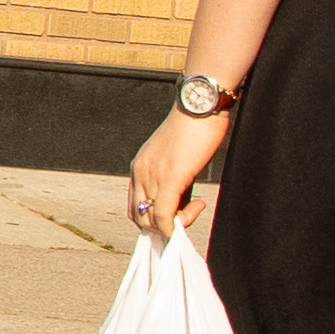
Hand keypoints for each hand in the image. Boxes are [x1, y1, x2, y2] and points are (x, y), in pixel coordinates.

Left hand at [124, 102, 225, 239]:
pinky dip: (176, 226)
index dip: (153, 220)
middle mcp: (139, 173)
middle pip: (139, 217)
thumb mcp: (179, 158)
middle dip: (162, 227)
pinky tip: (198, 208)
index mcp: (139, 167)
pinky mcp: (170, 179)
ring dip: (173, 225)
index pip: (135, 206)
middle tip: (187, 216)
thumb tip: (185, 202)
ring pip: (150, 220)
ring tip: (196, 207)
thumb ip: (177, 180)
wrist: (199, 106)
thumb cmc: (195, 128)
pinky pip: (164, 215)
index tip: (176, 217)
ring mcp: (152, 176)